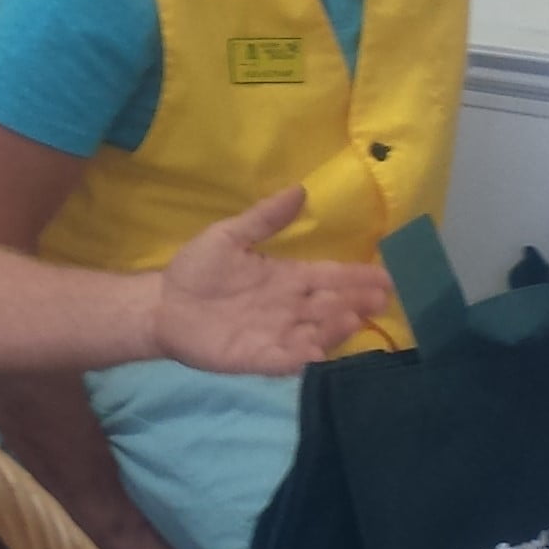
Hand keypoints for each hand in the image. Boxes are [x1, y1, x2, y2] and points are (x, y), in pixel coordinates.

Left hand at [151, 184, 389, 374]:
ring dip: (335, 328)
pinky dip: (301, 357)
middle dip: (357, 302)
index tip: (387, 275)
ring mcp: (276, 334)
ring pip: (316, 332)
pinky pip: (285, 359)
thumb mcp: (229, 236)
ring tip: (352, 317)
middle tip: (380, 298)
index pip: (330, 276)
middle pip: (331, 305)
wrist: (161, 304)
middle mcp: (290, 307)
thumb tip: (299, 188)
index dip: (357, 276)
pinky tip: (314, 350)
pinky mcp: (257, 357)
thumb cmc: (197, 269)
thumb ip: (264, 218)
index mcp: (287, 278)